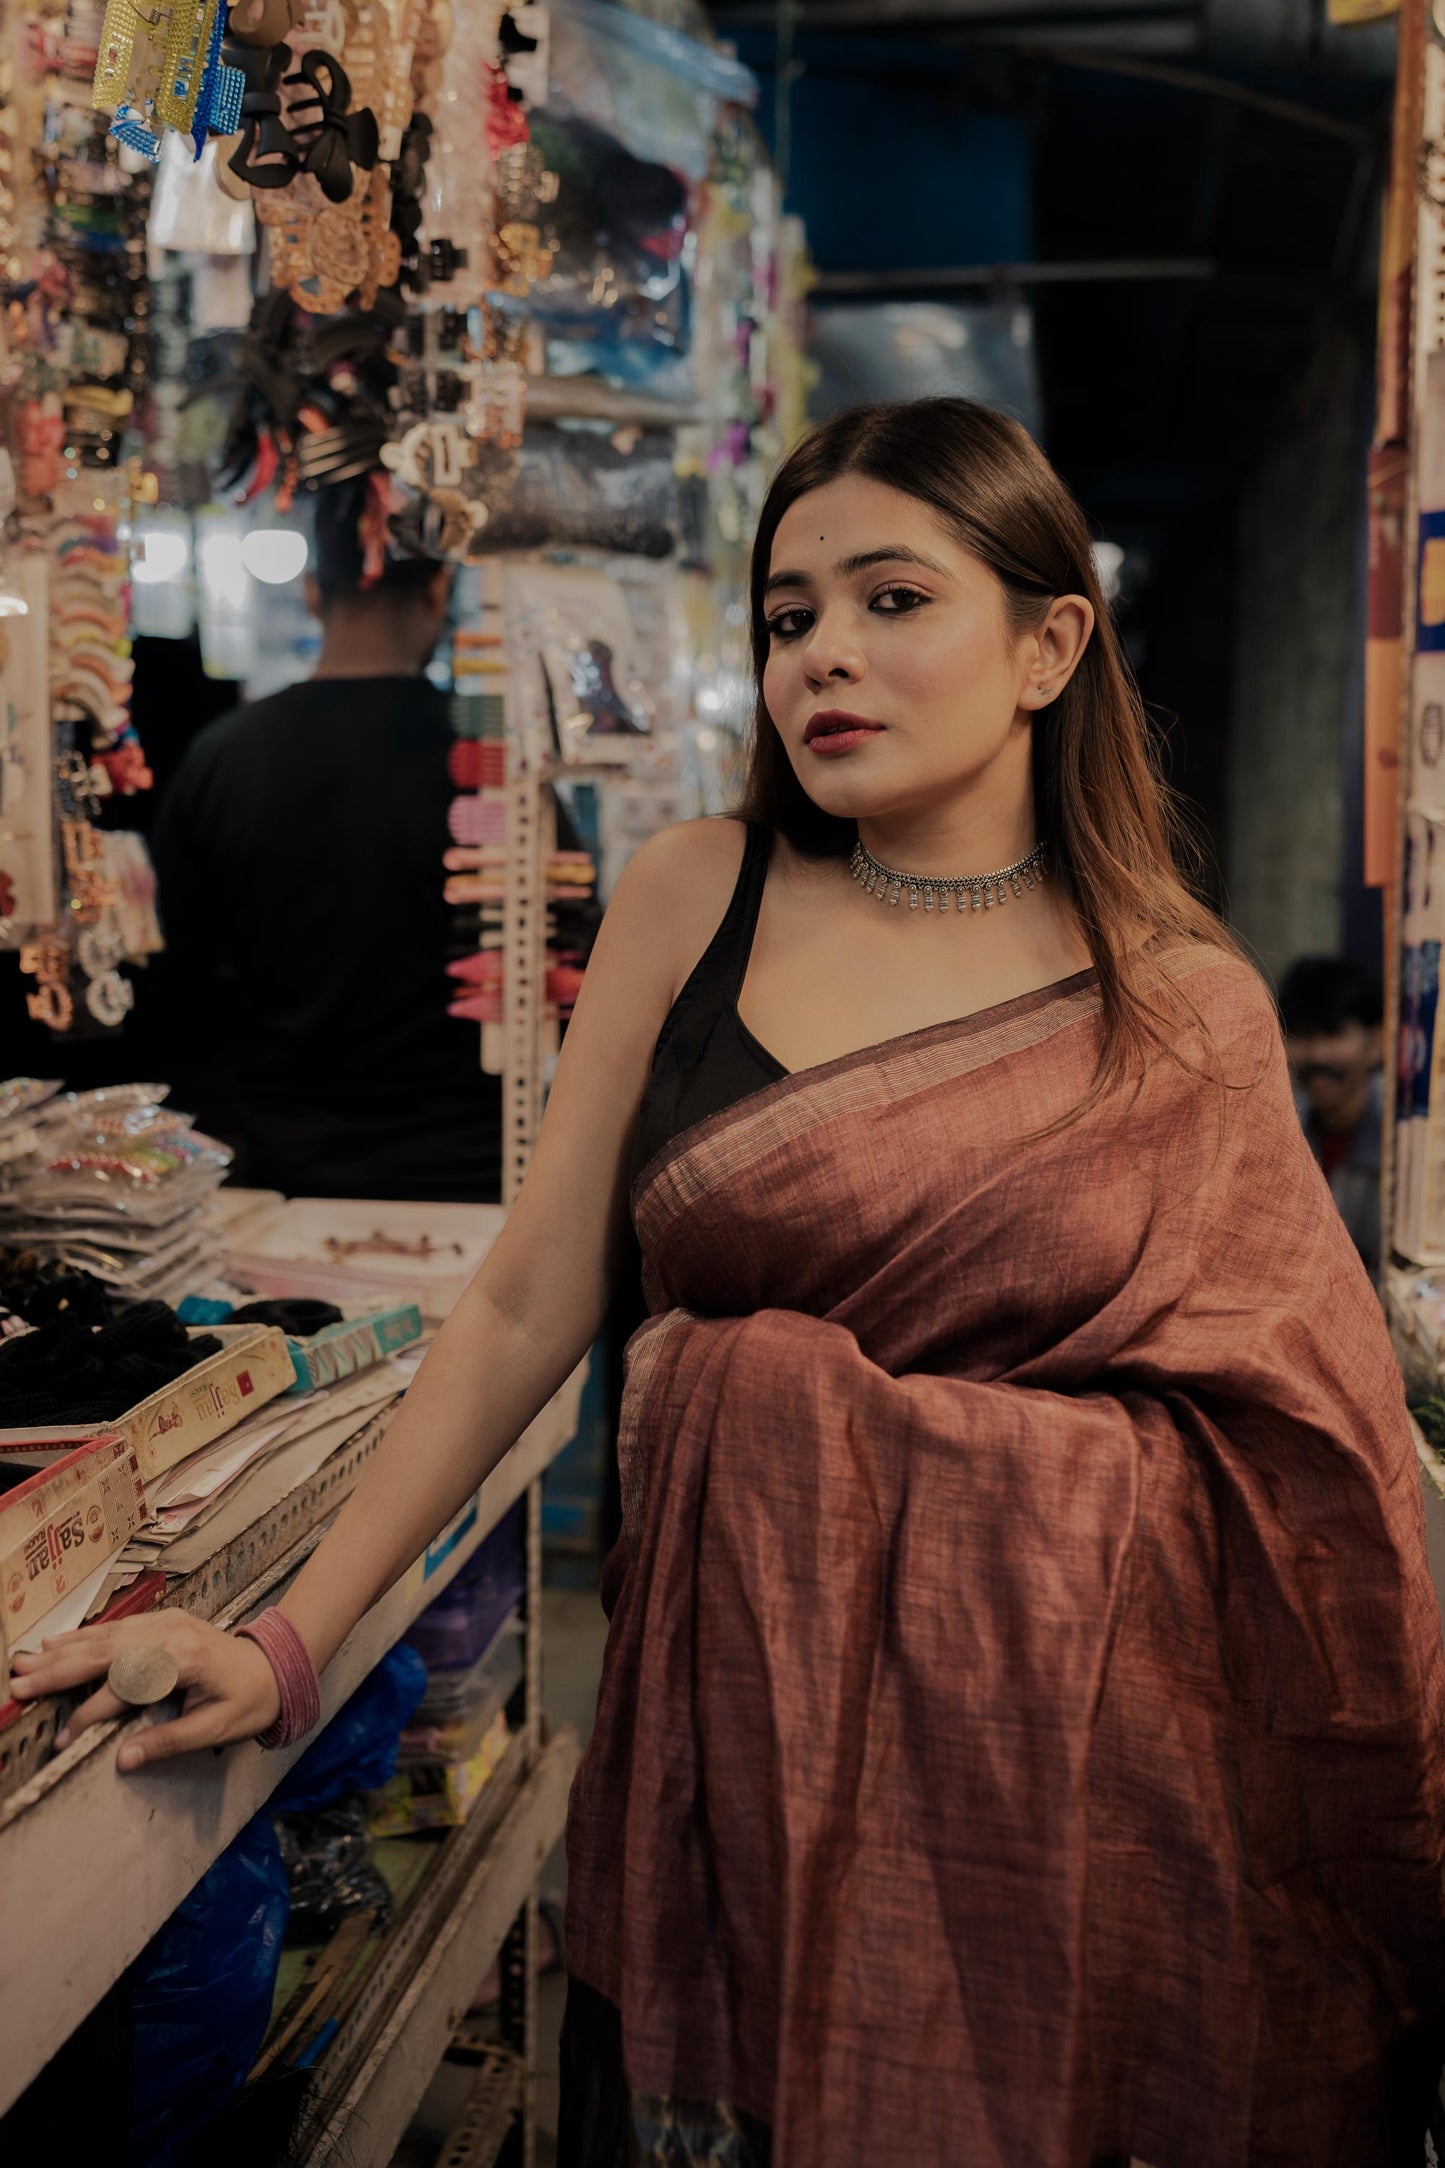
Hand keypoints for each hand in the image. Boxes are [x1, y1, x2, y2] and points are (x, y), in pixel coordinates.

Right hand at [9, 1612, 281, 1771]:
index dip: (91, 1715)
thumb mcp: (216, 1728)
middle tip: (19, 1684)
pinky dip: (83, 1636)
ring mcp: (165, 1623)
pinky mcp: (163, 1620)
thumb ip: (169, 1742)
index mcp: (183, 1661)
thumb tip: (123, 1761)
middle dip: (58, 1670)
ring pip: (104, 1637)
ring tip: (24, 1662)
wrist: (276, 1664)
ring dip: (62, 1650)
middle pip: (104, 1653)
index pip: (124, 1688)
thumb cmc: (249, 1700)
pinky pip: (115, 1628)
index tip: (63, 1738)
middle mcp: (169, 1634)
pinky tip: (56, 1643)